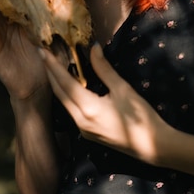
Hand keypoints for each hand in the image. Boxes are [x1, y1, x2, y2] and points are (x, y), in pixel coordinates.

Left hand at [41, 42, 174, 165]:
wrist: (152, 147)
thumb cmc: (140, 117)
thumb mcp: (123, 89)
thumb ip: (104, 68)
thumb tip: (93, 47)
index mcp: (88, 108)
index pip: (64, 82)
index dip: (52, 65)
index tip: (42, 51)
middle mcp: (80, 121)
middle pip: (59, 93)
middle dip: (50, 73)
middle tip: (44, 54)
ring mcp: (82, 129)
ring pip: (64, 102)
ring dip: (57, 84)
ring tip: (54, 66)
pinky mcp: (87, 133)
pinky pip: (71, 110)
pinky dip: (67, 94)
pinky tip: (70, 84)